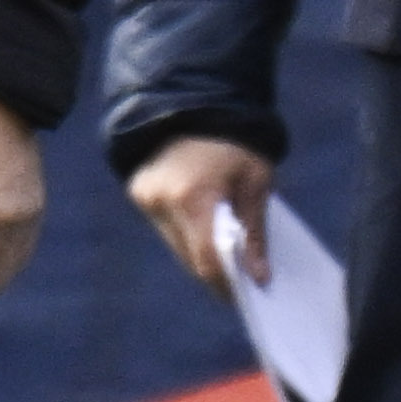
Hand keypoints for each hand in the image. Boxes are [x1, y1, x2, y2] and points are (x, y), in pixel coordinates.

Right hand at [127, 133, 274, 295]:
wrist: (193, 105)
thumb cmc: (235, 142)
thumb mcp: (256, 182)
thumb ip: (255, 231)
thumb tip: (259, 276)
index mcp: (193, 196)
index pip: (206, 256)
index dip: (226, 282)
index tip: (248, 296)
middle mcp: (162, 201)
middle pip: (189, 256)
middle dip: (218, 274)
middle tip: (247, 285)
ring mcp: (146, 199)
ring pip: (177, 246)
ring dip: (203, 257)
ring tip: (235, 265)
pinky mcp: (141, 195)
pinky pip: (168, 230)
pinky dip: (190, 238)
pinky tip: (214, 240)